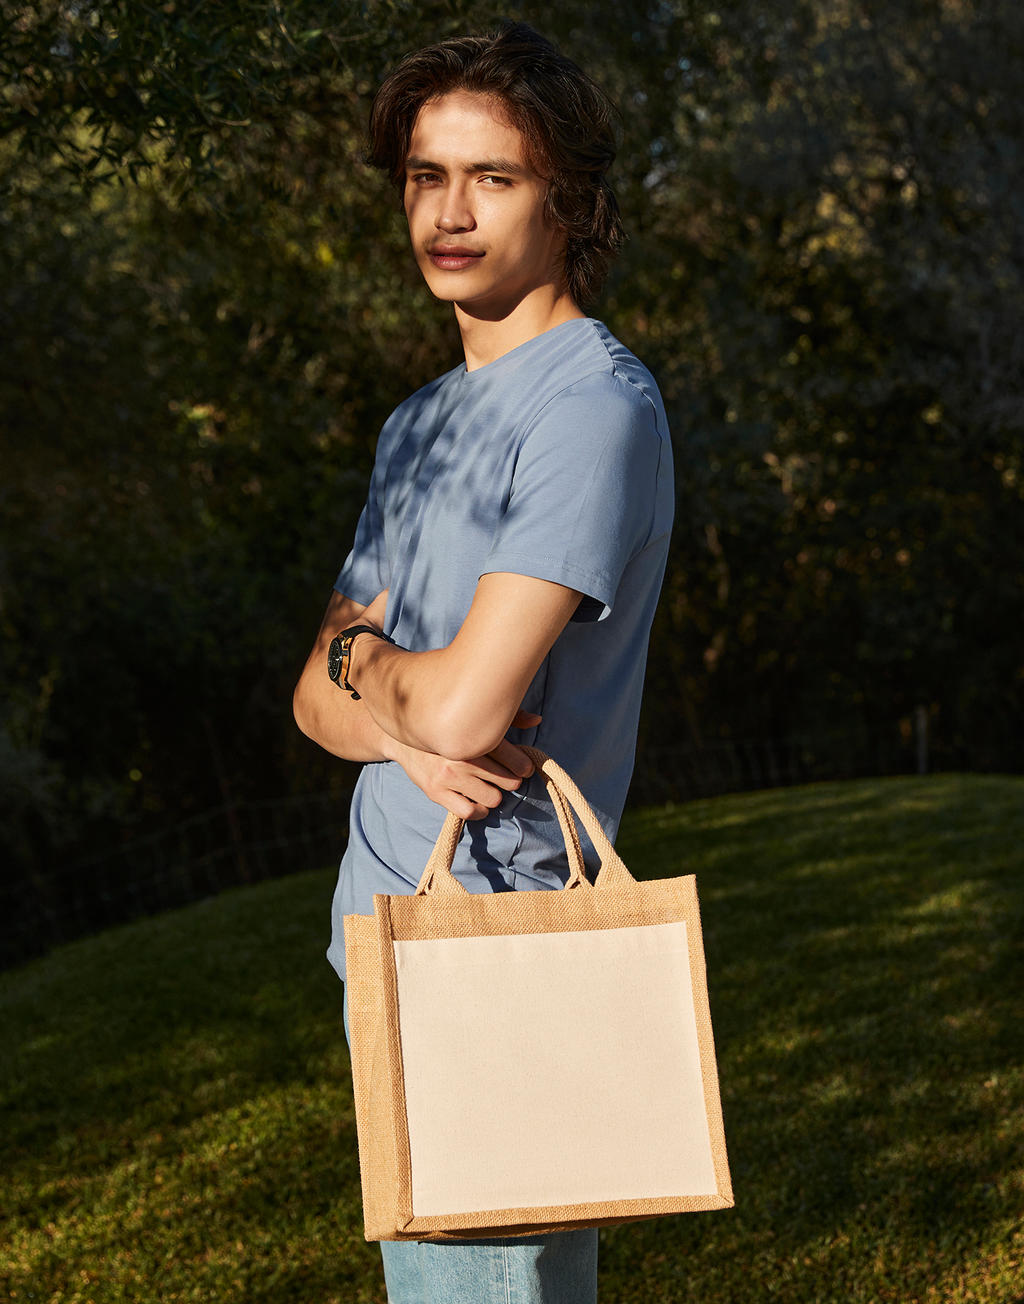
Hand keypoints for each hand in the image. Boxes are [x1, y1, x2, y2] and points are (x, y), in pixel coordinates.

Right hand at [393, 709, 541, 818]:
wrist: (404, 736)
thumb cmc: (447, 725)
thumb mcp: (476, 716)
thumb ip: (509, 717)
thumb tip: (537, 720)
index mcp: (475, 735)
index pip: (514, 758)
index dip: (524, 766)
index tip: (523, 767)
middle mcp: (463, 756)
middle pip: (507, 780)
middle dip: (510, 780)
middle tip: (504, 776)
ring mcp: (449, 776)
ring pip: (493, 798)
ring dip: (494, 795)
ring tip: (488, 786)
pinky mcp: (436, 792)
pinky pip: (470, 811)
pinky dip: (478, 810)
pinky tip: (476, 800)